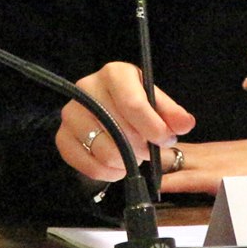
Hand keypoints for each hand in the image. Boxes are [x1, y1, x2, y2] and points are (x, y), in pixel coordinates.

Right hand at [57, 61, 196, 181]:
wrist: (106, 111)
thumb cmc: (135, 104)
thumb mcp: (157, 103)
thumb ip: (172, 114)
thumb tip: (184, 124)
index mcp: (114, 74)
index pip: (133, 104)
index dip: (153, 128)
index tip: (165, 140)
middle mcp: (87, 88)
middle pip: (120, 130)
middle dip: (142, 147)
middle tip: (148, 149)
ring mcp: (71, 113)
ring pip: (105, 151)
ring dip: (126, 162)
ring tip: (133, 157)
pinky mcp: (62, 137)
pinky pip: (88, 165)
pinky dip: (109, 173)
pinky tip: (117, 167)